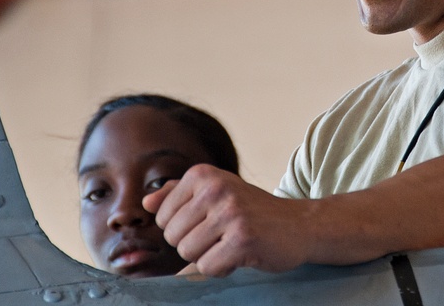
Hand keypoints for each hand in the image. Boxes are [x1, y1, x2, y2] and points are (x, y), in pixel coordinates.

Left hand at [143, 164, 308, 276]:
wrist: (297, 224)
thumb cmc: (251, 210)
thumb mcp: (215, 191)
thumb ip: (178, 195)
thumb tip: (146, 204)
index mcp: (202, 174)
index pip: (162, 216)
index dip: (182, 228)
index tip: (208, 221)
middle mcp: (215, 188)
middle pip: (173, 237)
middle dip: (194, 244)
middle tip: (222, 235)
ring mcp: (230, 212)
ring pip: (188, 253)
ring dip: (208, 257)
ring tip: (230, 243)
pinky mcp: (242, 238)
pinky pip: (209, 267)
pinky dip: (222, 268)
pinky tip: (240, 254)